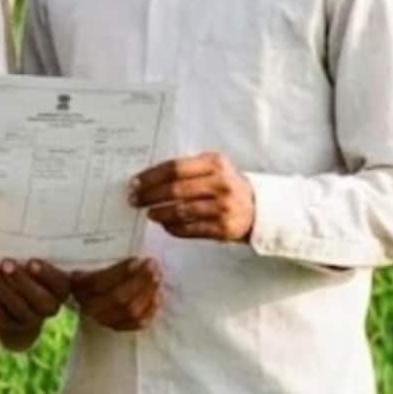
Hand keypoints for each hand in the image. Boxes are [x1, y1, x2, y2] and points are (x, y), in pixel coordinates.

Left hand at [0, 259, 73, 350]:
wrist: (20, 309)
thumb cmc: (30, 276)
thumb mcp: (37, 267)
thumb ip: (33, 262)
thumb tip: (19, 247)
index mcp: (61, 290)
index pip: (60, 284)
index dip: (46, 274)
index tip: (30, 262)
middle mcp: (50, 307)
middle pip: (39, 299)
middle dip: (21, 280)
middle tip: (6, 264)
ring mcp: (31, 319)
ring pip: (18, 307)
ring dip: (2, 287)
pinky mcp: (12, 326)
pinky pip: (1, 314)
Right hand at [69, 257, 161, 331]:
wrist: (96, 290)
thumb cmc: (99, 266)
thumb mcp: (97, 257)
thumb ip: (106, 252)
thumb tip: (134, 241)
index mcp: (79, 285)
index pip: (99, 282)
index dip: (120, 272)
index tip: (137, 260)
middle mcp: (88, 305)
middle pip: (117, 298)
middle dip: (140, 281)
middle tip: (153, 266)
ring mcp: (103, 319)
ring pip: (129, 311)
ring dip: (147, 293)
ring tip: (158, 277)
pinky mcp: (117, 327)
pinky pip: (136, 323)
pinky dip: (150, 310)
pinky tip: (157, 296)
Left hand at [130, 152, 254, 241]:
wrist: (257, 208)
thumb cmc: (226, 185)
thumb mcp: (213, 168)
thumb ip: (187, 169)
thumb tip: (148, 178)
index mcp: (215, 164)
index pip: (175, 168)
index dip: (151, 176)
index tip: (134, 183)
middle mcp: (220, 184)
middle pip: (175, 190)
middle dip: (149, 196)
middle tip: (135, 200)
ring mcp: (222, 208)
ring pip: (180, 211)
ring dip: (159, 213)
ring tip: (149, 213)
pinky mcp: (222, 229)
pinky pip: (189, 229)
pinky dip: (173, 227)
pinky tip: (165, 224)